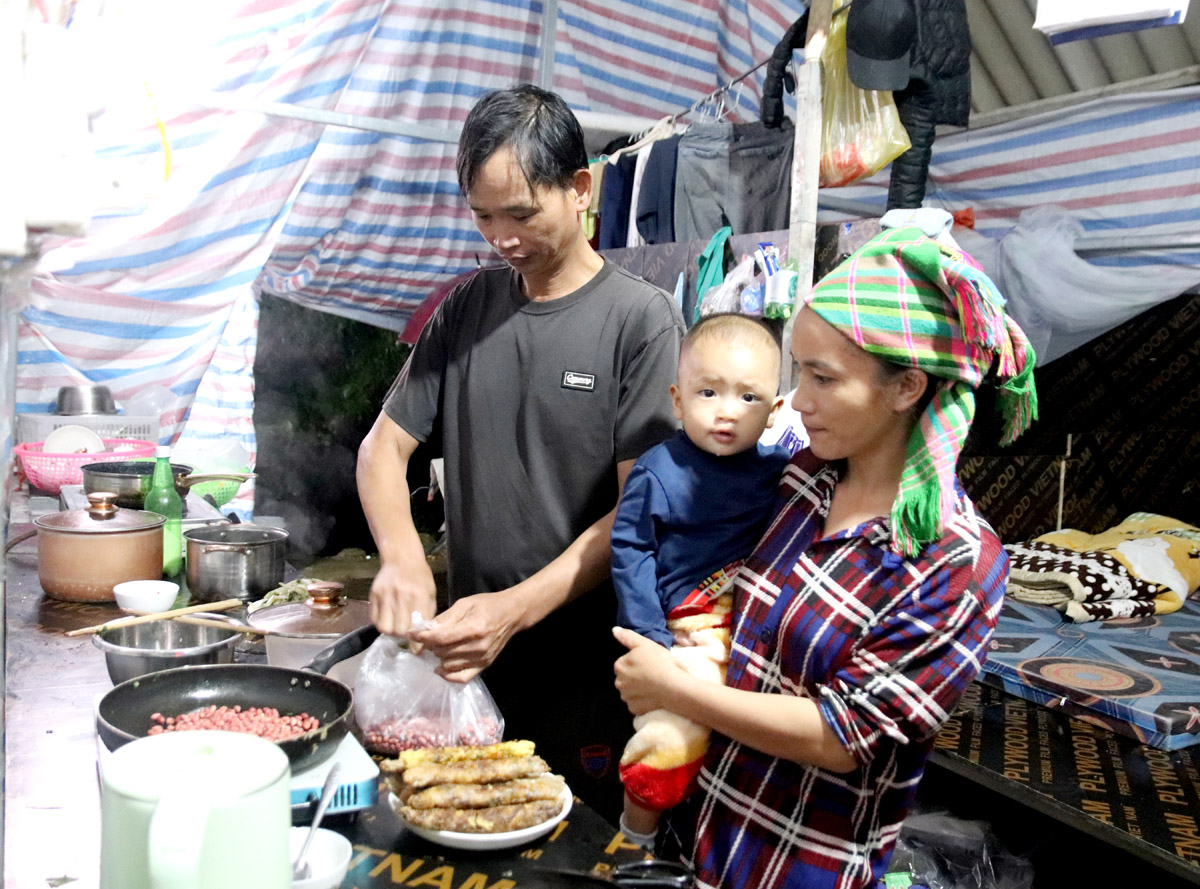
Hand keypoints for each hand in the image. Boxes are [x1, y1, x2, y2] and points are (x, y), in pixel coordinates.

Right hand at [369, 560, 435, 637]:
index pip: (416, 627)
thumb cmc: (420, 578)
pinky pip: (373, 618)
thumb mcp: (430, 594)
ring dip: (390, 631)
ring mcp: (385, 595)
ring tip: (395, 625)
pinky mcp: (374, 595)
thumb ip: (427, 616)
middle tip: (405, 632)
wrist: (402, 558)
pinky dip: (380, 622)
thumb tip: (424, 640)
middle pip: (398, 630)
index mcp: (419, 596)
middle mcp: (401, 596)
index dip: (416, 642)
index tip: (416, 649)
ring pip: (384, 627)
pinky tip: (387, 617)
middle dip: (402, 636)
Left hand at [408, 590, 523, 682]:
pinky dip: (448, 675)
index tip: (411, 634)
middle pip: (443, 652)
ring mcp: (482, 658)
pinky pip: (461, 678)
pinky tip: (440, 668)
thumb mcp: (464, 604)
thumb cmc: (487, 605)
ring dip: (438, 657)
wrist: (512, 614)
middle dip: (430, 645)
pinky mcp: (484, 665)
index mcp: (473, 628)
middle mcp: (478, 646)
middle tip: (426, 637)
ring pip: (448, 665)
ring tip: (437, 647)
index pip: (441, 638)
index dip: (423, 637)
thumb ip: (444, 618)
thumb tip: (424, 629)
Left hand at [613, 627, 682, 715]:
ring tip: (653, 685)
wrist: (673, 687)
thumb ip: (628, 637)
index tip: (648, 662)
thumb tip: (614, 630)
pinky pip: (636, 703)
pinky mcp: (634, 709)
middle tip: (651, 673)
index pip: (623, 662)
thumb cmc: (659, 662)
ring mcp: (626, 697)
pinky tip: (653, 696)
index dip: (636, 662)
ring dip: (638, 689)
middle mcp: (618, 682)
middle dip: (634, 676)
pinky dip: (642, 700)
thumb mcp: (644, 644)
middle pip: (625, 677)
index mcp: (619, 666)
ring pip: (629, 691)